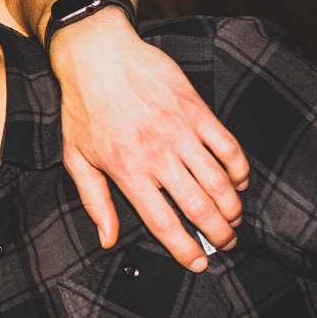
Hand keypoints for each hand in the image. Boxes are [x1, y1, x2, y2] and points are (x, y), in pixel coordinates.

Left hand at [52, 9, 248, 270]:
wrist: (98, 54)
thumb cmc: (83, 107)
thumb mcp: (77, 158)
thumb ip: (95, 202)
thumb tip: (107, 239)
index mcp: (128, 172)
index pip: (165, 223)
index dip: (186, 249)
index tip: (199, 263)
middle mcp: (158, 155)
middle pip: (200, 207)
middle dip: (219, 233)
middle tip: (226, 243)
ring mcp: (181, 131)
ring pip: (220, 181)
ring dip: (233, 206)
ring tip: (234, 219)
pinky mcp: (197, 110)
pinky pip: (228, 146)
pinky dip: (239, 168)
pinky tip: (239, 180)